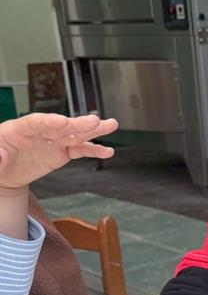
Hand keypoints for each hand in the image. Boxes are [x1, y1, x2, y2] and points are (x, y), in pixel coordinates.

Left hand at [0, 112, 118, 190]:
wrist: (3, 173)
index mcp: (19, 129)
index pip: (36, 122)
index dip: (49, 122)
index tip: (62, 121)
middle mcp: (40, 132)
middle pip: (61, 126)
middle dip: (78, 124)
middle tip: (94, 121)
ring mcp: (52, 141)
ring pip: (75, 134)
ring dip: (93, 130)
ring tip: (111, 125)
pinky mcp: (61, 152)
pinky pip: (79, 150)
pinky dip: (93, 150)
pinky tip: (107, 152)